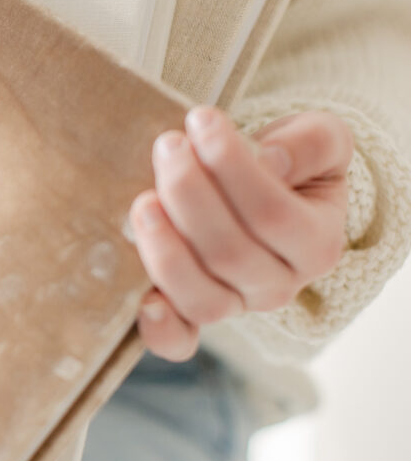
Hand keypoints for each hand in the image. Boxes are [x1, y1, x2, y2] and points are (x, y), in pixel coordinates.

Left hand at [129, 106, 352, 360]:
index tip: (201, 119)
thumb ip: (309, 144)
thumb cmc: (286, 162)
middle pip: (230, 253)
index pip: (272, 214)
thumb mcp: (316, 139)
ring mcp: (234, 305)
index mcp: (316, 244)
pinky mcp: (191, 317)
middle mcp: (279, 285)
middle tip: (167, 146)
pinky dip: (161, 329)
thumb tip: (269, 161)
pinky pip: (180, 341)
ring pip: (201, 297)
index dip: (231, 168)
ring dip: (165, 250)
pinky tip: (143, 301)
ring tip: (143, 200)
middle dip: (189, 194)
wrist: (262, 190)